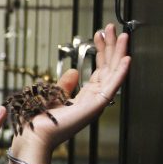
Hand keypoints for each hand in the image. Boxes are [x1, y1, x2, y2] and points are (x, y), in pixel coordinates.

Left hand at [15, 23, 130, 155]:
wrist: (36, 135)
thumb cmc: (43, 122)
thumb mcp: (55, 95)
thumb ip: (66, 84)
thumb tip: (74, 72)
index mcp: (86, 98)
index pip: (100, 70)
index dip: (101, 51)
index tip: (99, 35)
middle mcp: (94, 100)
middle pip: (108, 68)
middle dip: (111, 47)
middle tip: (111, 28)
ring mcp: (96, 103)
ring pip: (113, 74)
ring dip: (119, 53)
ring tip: (121, 36)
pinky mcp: (96, 106)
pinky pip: (112, 87)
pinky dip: (121, 72)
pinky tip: (126, 59)